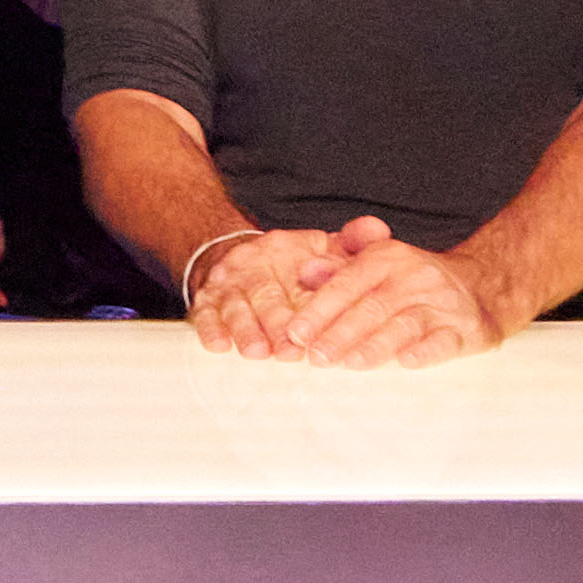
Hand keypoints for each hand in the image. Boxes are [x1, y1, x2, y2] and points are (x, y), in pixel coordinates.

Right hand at [181, 213, 392, 356]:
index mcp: (283, 250)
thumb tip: (378, 229)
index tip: (316, 328)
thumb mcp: (322, 246)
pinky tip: (217, 346)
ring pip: (234, 307)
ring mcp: (226, 283)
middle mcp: (252, 265)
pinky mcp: (205, 300)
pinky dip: (209, 330)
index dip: (306, 303)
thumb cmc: (293, 263)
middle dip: (274, 323)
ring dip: (245, 331)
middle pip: (263, 295)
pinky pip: (203, 313)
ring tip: (257, 353)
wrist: (232, 254)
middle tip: (288, 350)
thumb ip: (352, 243)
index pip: (296, 278)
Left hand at [263, 229, 501, 367]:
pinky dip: (425, 351)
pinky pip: (444, 340)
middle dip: (340, 333)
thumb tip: (305, 271)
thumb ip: (338, 269)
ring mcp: (441, 302)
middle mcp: (414, 276)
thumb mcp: (375, 265)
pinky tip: (406, 362)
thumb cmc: (411, 281)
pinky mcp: (465, 329)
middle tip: (314, 357)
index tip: (294, 333)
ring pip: (404, 324)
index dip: (319, 309)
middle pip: (372, 307)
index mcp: (386, 258)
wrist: (481, 286)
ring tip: (349, 364)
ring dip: (375, 345)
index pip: (347, 283)